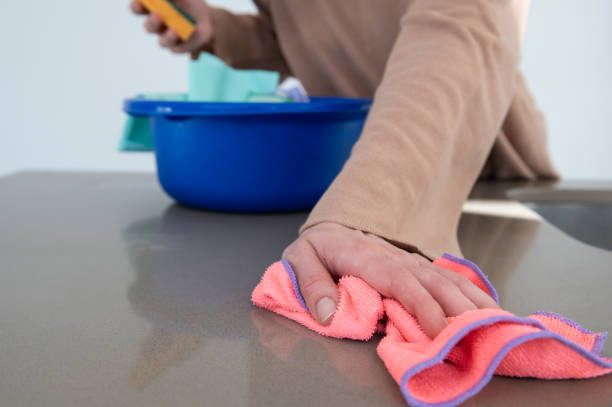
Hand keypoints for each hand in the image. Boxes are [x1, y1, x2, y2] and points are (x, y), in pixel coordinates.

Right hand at [130, 0, 213, 58]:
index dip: (137, 6)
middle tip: (158, 16)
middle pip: (149, 27)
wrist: (205, 19)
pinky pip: (180, 49)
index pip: (138, 8)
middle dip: (152, 22)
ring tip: (175, 31)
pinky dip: (185, 43)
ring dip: (168, 37)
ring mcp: (169, 37)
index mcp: (153, 9)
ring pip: (163, 42)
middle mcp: (158, 25)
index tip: (140, 2)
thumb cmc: (188, 3)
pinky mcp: (181, 47)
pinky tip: (191, 35)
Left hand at [282, 222, 498, 337]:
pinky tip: (489, 306)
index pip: (400, 281)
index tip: (438, 330)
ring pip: (447, 278)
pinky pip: (448, 277)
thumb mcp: (300, 260)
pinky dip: (471, 292)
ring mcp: (409, 261)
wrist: (332, 229)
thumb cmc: (317, 248)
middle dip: (460, 307)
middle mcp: (394, 258)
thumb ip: (311, 284)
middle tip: (483, 330)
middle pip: (434, 281)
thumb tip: (328, 314)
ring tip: (500, 319)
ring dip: (473, 299)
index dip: (422, 305)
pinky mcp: (417, 267)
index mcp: (366, 257)